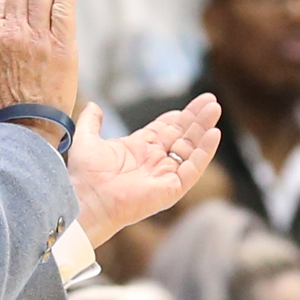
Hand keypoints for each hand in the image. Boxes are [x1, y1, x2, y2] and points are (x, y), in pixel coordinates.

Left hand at [67, 96, 221, 246]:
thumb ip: (91, 121)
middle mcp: (154, 161)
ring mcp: (164, 174)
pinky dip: (205, 151)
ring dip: (204, 128)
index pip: (165, 130)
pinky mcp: (172, 188)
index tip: (191, 104)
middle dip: (196, 118)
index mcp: (138, 149)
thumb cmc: (84, 175)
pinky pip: (193, 168)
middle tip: (211, 101)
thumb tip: (93, 104)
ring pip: (191, 148)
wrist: (86, 199)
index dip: (178, 117)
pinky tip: (214, 133)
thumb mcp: (86, 139)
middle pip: (182, 135)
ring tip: (215, 108)